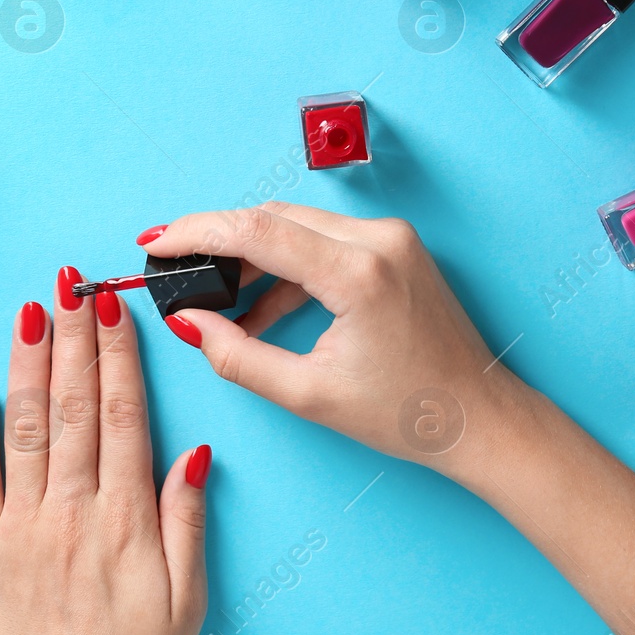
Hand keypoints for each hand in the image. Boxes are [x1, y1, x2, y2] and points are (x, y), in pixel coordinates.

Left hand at [0, 268, 211, 634]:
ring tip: (31, 311)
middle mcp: (69, 513)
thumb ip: (187, 521)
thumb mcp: (188, 601)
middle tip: (72, 281)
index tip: (115, 307)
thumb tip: (190, 451)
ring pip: (24, 427)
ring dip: (27, 363)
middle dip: (73, 337)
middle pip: (71, 406)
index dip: (117, 355)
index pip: (121, 415)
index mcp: (124, 521)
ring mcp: (21, 527)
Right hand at [142, 204, 521, 466]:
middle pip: (272, 218)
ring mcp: (392, 238)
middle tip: (174, 268)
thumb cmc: (407, 413)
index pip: (256, 230)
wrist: (479, 416)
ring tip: (217, 299)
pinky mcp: (395, 247)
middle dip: (217, 239)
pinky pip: (323, 241)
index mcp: (358, 274)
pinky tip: (262, 307)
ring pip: (296, 225)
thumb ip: (238, 355)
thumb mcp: (309, 395)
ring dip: (252, 255)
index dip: (196, 232)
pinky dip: (287, 266)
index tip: (155, 243)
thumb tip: (189, 322)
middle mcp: (378, 240)